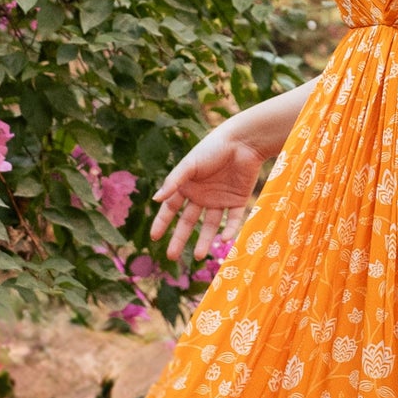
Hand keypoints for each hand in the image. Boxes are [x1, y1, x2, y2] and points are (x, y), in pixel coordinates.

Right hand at [150, 120, 266, 263]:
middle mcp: (201, 195)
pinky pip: (233, 219)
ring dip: (205, 240)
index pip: (171, 208)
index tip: (154, 237)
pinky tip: (224, 240)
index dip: (162, 222)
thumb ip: (174, 182)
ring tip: (200, 256)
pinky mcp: (238, 200)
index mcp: (187, 186)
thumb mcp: (190, 165)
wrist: (242, 141)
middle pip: (188, 222)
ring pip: (210, 225)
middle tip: (172, 256)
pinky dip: (230, 230)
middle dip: (180, 239)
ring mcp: (219, 199)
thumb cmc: (212, 148)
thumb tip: (156, 200)